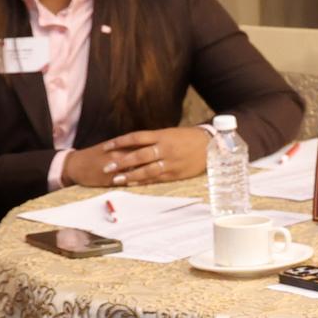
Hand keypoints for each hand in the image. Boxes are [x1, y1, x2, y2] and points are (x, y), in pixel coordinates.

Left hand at [62, 126, 211, 187]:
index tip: (105, 146)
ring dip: (130, 175)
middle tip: (106, 167)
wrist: (211, 146)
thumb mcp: (170, 133)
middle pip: (139, 155)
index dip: (119, 142)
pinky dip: (143, 181)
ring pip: (147, 170)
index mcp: (162, 135)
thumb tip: (131, 145)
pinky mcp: (176, 174)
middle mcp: (165, 148)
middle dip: (121, 161)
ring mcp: (171, 162)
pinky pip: (157, 178)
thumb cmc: (187, 138)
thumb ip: (152, 139)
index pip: (136, 137)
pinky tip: (132, 184)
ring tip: (116, 179)